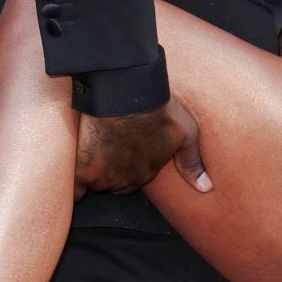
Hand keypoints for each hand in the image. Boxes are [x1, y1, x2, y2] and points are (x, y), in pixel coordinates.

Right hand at [73, 95, 211, 200]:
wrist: (126, 90)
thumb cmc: (158, 106)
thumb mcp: (185, 131)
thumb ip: (192, 162)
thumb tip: (206, 188)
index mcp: (148, 172)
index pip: (136, 178)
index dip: (130, 161)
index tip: (126, 144)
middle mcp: (126, 180)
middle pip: (115, 182)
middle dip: (114, 167)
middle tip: (111, 142)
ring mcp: (104, 178)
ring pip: (97, 182)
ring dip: (96, 169)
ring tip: (95, 144)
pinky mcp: (82, 171)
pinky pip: (75, 191)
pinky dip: (75, 185)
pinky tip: (76, 169)